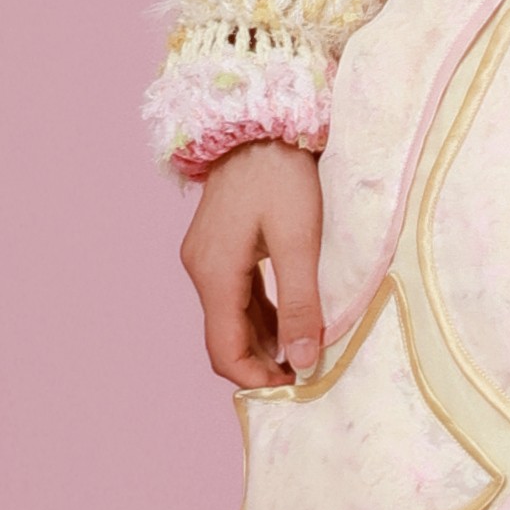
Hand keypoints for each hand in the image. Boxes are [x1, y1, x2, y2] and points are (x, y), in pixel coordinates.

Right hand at [181, 142, 326, 390]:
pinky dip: (261, 316)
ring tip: (306, 351)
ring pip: (232, 318)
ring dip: (264, 341)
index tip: (296, 387)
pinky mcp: (220, 247)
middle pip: (225, 338)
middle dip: (262, 363)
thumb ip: (301, 304)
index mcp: (215, 273)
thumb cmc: (282, 173)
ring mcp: (207, 258)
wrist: (263, 121)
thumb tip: (302, 360)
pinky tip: (292, 322)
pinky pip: (237, 295)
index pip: (224, 350)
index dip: (256, 379)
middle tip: (308, 372)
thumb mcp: (300, 241)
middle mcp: (202, 270)